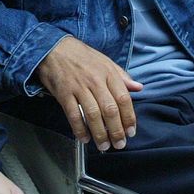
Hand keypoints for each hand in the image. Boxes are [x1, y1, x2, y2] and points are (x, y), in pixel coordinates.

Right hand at [36, 36, 142, 151]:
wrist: (54, 48)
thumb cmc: (81, 56)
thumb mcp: (105, 61)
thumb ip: (122, 76)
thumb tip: (138, 88)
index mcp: (108, 73)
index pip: (123, 99)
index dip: (129, 118)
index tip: (131, 132)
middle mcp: (95, 80)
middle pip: (110, 110)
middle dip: (116, 131)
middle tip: (119, 144)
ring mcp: (79, 87)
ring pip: (93, 115)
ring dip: (100, 134)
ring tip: (104, 146)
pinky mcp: (64, 93)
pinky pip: (74, 115)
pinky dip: (80, 129)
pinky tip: (85, 138)